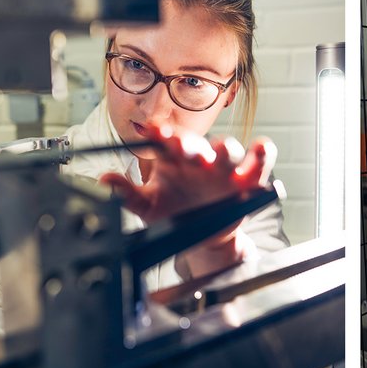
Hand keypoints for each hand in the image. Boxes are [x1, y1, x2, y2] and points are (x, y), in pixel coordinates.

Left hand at [99, 124, 276, 277]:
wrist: (199, 235)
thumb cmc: (173, 212)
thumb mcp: (148, 205)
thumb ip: (127, 193)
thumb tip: (103, 181)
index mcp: (173, 159)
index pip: (165, 141)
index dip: (159, 135)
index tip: (150, 132)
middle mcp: (199, 158)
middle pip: (198, 143)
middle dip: (191, 143)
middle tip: (182, 147)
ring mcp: (224, 167)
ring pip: (229, 149)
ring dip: (225, 150)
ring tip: (220, 154)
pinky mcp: (248, 178)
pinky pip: (261, 160)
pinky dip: (263, 154)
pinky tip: (260, 151)